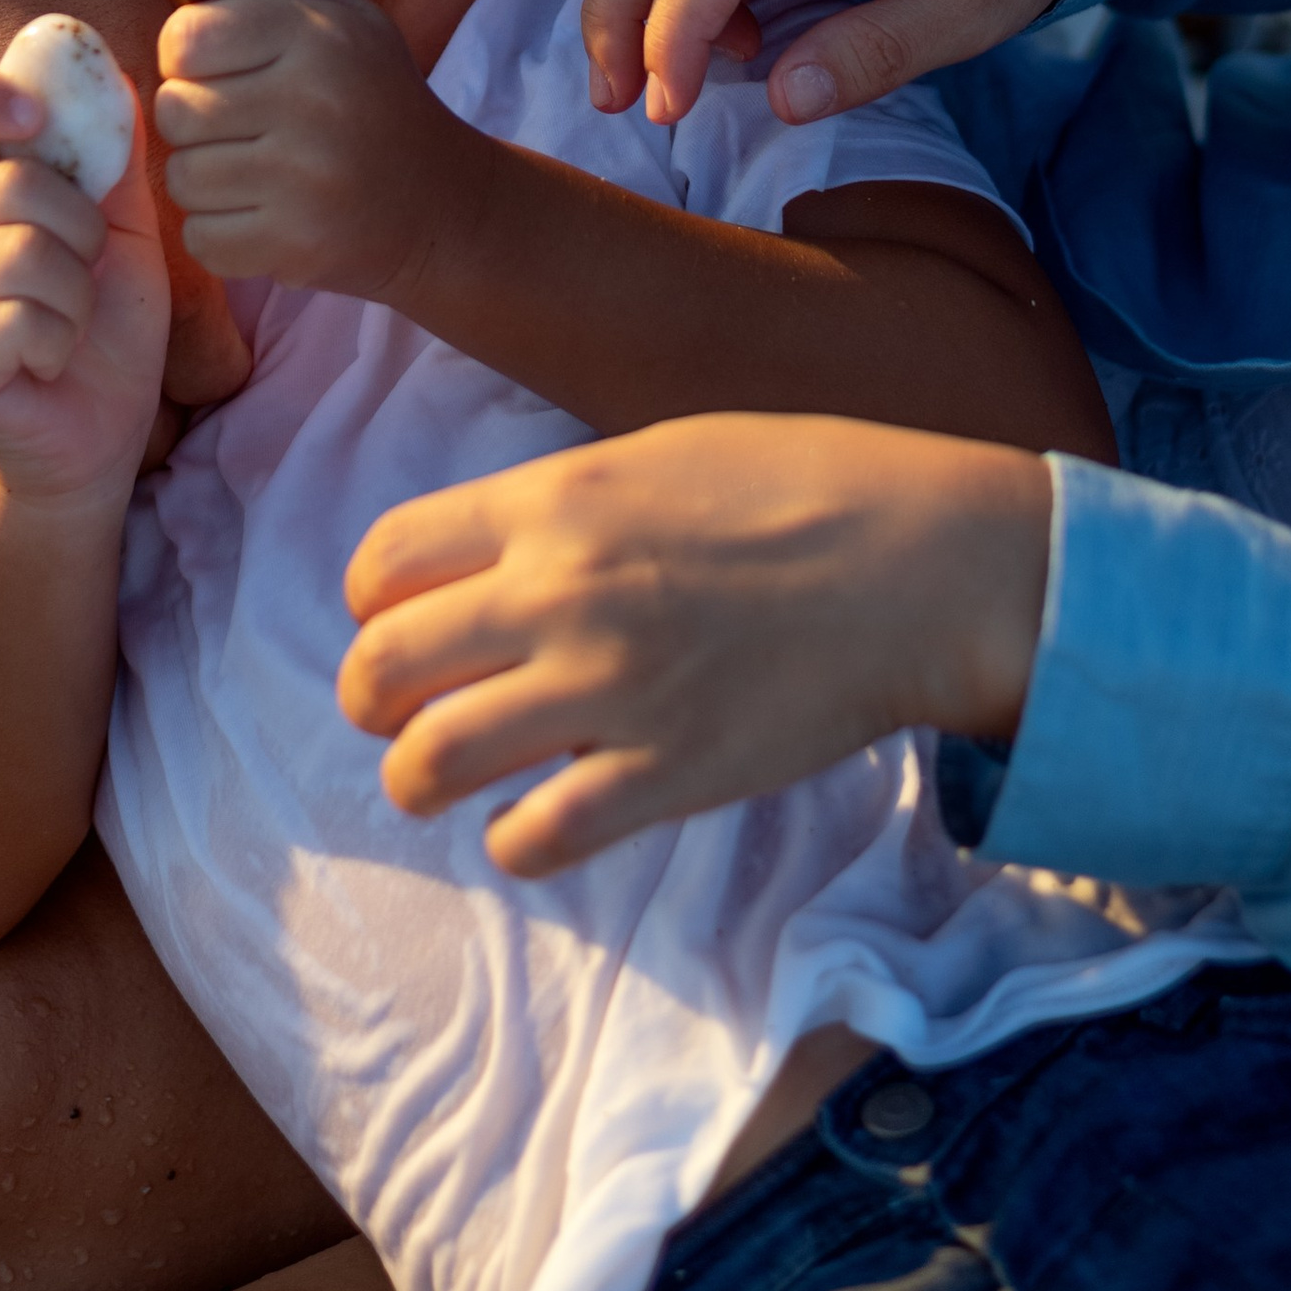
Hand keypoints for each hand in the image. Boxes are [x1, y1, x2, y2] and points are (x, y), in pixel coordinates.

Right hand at [0, 64, 172, 502]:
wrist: (101, 432)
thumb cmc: (107, 327)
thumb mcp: (126, 230)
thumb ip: (112, 158)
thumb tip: (107, 71)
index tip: (35, 112)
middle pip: (9, 183)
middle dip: (80, 230)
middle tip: (86, 274)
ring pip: (19, 252)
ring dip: (74, 295)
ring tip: (68, 323)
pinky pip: (13, 318)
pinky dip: (56, 340)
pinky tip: (47, 362)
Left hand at [154, 0, 468, 299]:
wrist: (443, 205)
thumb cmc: (382, 100)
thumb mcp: (351, 18)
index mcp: (314, 37)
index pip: (186, 38)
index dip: (189, 53)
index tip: (220, 67)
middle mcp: (309, 104)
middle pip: (176, 110)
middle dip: (196, 118)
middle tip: (240, 124)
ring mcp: (301, 181)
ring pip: (183, 178)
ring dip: (206, 178)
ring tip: (254, 169)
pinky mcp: (294, 246)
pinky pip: (202, 237)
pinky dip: (220, 231)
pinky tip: (262, 214)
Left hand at [339, 413, 1050, 875]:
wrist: (918, 561)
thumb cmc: (797, 487)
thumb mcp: (654, 452)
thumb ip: (557, 507)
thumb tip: (482, 565)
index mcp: (554, 500)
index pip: (384, 561)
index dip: (371, 603)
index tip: (398, 622)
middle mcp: (562, 593)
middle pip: (382, 667)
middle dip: (372, 699)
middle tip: (401, 711)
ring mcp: (610, 689)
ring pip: (429, 762)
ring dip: (419, 777)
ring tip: (442, 777)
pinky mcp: (665, 775)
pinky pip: (531, 837)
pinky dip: (514, 838)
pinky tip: (538, 816)